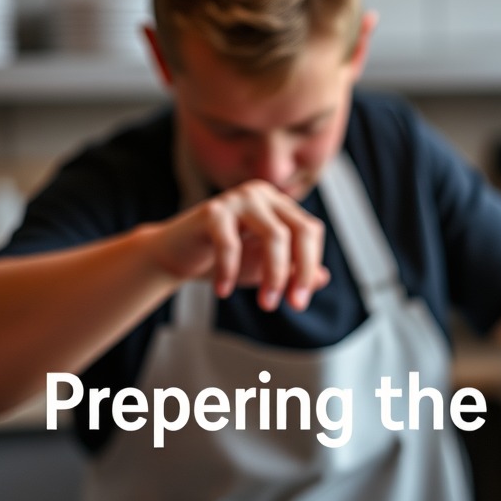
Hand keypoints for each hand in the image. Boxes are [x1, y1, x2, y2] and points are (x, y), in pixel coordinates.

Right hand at [142, 179, 329, 310]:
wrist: (177, 255)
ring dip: (274, 275)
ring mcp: (239, 198)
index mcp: (280, 206)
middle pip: (299, 231)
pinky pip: (230, 243)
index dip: (309, 267)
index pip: (310, 232)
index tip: (299, 301)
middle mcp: (263, 195)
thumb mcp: (264, 268)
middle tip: (292, 305)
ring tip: (266, 304)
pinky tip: (223, 292)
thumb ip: (294, 271)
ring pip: (274, 236)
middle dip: (300, 272)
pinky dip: (229, 271)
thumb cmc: (225, 260)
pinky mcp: (212, 210)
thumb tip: (324, 278)